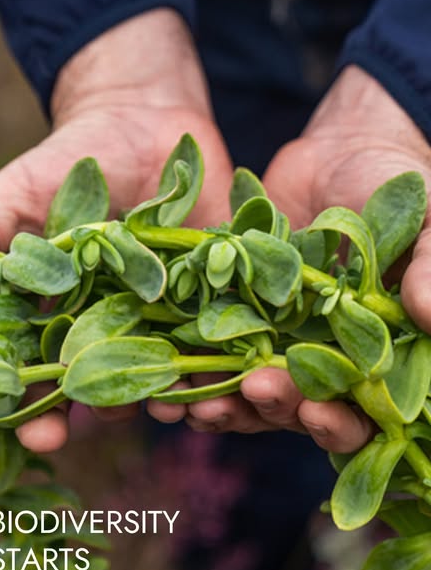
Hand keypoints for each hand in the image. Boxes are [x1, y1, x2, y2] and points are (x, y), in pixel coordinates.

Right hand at [0, 9, 232, 451]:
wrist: (144, 120)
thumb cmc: (68, 160)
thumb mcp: (15, 195)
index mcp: (57, 317)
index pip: (41, 378)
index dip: (36, 409)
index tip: (40, 432)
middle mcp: (108, 329)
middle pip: (98, 388)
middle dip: (89, 414)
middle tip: (85, 433)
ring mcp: (159, 319)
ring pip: (160, 375)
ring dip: (162, 400)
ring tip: (167, 413)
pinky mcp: (211, 300)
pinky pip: (216, 342)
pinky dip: (217, 364)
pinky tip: (215, 380)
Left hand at [149, 66, 430, 452]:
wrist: (348, 146)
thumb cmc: (403, 189)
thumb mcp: (427, 229)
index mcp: (373, 356)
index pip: (358, 412)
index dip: (337, 423)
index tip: (313, 413)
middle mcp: (323, 357)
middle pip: (295, 407)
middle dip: (271, 407)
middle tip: (250, 392)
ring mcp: (276, 336)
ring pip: (246, 386)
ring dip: (222, 401)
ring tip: (192, 404)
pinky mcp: (235, 309)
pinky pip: (210, 346)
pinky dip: (188, 364)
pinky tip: (164, 379)